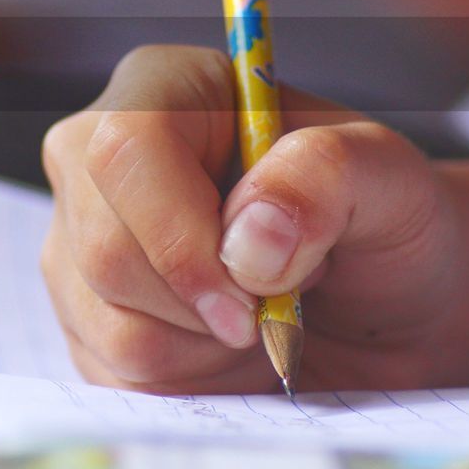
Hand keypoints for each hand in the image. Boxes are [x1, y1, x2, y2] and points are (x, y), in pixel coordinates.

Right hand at [40, 45, 466, 393]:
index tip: (253, 297)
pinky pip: (114, 375)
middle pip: (105, 249)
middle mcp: (97, 158)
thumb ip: (326, 176)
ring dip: (207, 346)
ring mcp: (78, 241)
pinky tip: (227, 344)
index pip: (125, 151)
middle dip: (206, 305)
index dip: (179, 234)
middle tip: (283, 297)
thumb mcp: (390, 177)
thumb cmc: (381, 221)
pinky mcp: (83, 320)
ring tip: (260, 309)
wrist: (384, 306)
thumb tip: (248, 238)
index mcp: (163, 89)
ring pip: (109, 325)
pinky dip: (191, 378)